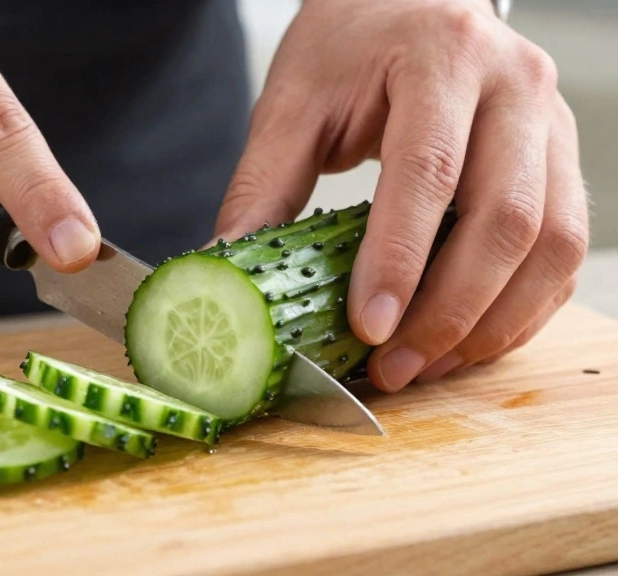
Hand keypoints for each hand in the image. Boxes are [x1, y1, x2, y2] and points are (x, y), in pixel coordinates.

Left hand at [212, 0, 588, 391]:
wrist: (406, 1)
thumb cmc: (349, 46)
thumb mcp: (294, 103)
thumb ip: (262, 185)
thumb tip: (226, 268)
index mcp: (440, 56)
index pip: (428, 171)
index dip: (401, 260)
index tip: (368, 328)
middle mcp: (514, 85)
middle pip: (506, 218)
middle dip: (449, 311)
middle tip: (391, 365)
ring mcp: (552, 123)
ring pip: (553, 244)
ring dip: (492, 322)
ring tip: (425, 364)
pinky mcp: (562, 159)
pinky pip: (565, 250)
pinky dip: (522, 308)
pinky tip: (468, 339)